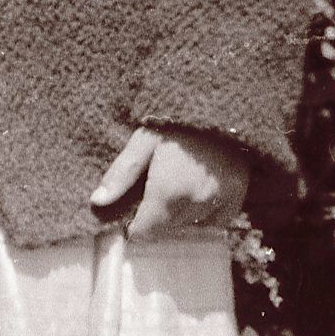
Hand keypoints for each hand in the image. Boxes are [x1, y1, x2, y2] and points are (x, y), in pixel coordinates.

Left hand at [90, 125, 248, 240]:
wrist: (224, 104)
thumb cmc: (178, 121)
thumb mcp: (144, 140)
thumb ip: (121, 174)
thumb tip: (97, 202)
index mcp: (168, 190)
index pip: (145, 230)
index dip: (135, 223)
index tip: (133, 212)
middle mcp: (196, 202)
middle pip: (166, 228)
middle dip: (156, 215)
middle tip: (156, 187)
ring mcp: (220, 202)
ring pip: (190, 224)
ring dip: (180, 213)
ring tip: (178, 182)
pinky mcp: (238, 198)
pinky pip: (215, 221)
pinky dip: (205, 211)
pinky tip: (199, 187)